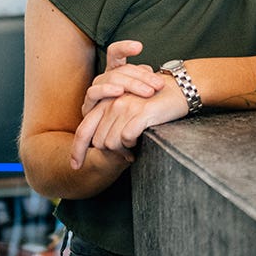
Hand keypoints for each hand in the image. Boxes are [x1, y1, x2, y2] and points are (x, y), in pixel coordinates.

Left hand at [69, 82, 186, 169]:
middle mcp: (111, 103)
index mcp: (105, 104)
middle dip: (111, 152)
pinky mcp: (139, 112)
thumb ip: (113, 125)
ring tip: (136, 144)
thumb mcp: (129, 111)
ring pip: (111, 142)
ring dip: (123, 150)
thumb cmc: (154, 104)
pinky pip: (126, 138)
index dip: (77, 150)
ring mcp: (124, 106)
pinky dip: (133, 144)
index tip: (75, 166)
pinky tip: (141, 139)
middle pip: (98, 141)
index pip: (84, 130)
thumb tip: (103, 147)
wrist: (180, 89)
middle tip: (127, 152)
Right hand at [80, 40, 165, 115]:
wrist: (112, 135)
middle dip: (142, 76)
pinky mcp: (88, 105)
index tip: (139, 47)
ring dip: (131, 84)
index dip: (124, 47)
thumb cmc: (129, 112)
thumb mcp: (140, 94)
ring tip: (148, 92)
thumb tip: (148, 69)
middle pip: (121, 69)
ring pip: (110, 78)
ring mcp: (95, 89)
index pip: (115, 53)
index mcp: (115, 71)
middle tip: (159, 85)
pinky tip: (119, 92)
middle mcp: (104, 78)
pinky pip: (94, 92)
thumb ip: (144, 79)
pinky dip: (106, 90)